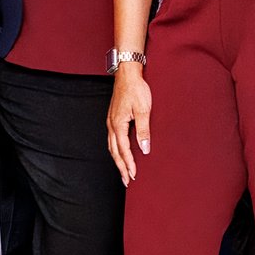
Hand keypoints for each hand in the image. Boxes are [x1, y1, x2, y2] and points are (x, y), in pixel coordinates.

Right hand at [107, 63, 150, 182]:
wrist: (127, 74)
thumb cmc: (136, 89)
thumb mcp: (144, 110)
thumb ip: (143, 131)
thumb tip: (144, 149)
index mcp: (118, 124)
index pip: (123, 150)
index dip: (129, 164)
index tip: (134, 175)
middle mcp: (111, 125)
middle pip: (114, 152)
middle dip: (120, 167)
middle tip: (126, 181)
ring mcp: (110, 122)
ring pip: (111, 147)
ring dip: (117, 160)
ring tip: (123, 171)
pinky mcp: (113, 118)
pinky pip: (112, 139)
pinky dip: (116, 150)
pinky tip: (120, 153)